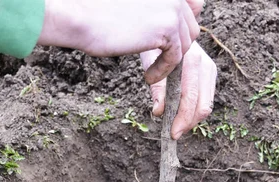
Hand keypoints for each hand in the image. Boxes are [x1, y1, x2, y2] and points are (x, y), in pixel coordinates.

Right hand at [38, 0, 203, 82]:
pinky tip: (149, 77)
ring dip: (169, 60)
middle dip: (177, 46)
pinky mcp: (168, 28)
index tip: (172, 38)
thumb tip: (178, 24)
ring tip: (152, 70)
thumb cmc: (100, 13)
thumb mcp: (137, 6)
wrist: (82, 18)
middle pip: (191, 27)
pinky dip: (163, 71)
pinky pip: (176, 58)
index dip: (187, 21)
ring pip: (186, 45)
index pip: (196, 3)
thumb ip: (159, 9)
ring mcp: (173, 8)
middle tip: (159, 59)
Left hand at [141, 42, 216, 139]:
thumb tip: (158, 112)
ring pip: (207, 105)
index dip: (182, 119)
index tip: (172, 134)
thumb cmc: (156, 45)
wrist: (170, 27)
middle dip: (189, 123)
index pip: (190, 97)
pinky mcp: (211, 72)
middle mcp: (205, 64)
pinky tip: (182, 115)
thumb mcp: (150, 62)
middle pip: (203, 105)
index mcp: (190, 60)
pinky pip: (207, 99)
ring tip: (177, 126)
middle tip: (174, 134)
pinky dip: (195, 110)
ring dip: (192, 119)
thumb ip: (157, 88)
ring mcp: (210, 68)